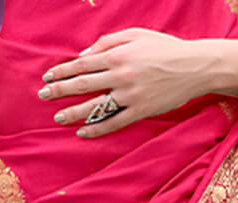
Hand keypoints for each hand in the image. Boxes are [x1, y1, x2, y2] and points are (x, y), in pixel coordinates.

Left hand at [38, 28, 237, 138]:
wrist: (194, 67)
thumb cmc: (164, 48)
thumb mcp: (135, 35)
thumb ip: (107, 43)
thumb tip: (83, 56)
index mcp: (117, 55)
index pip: (81, 64)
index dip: (62, 71)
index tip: (47, 76)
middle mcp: (121, 76)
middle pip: (83, 85)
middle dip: (60, 90)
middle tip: (43, 96)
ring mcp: (131, 96)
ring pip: (95, 106)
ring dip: (73, 112)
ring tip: (57, 117)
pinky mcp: (142, 111)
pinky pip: (115, 122)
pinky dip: (97, 129)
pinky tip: (83, 133)